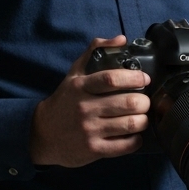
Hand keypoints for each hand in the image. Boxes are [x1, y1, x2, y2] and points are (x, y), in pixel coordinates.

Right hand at [30, 35, 150, 167]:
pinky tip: (134, 134)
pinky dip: (136, 140)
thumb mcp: (74, 73)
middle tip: (145, 101)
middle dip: (144, 102)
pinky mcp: (93, 150)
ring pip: (130, 124)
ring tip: (142, 117)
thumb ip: (95, 51)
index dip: (134, 78)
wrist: (43, 134)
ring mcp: (90, 130)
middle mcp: (85, 108)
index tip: (145, 79)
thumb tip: (121, 39)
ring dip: (143, 120)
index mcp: (81, 87)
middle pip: (127, 103)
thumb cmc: (64, 101)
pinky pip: (125, 146)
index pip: (111, 79)